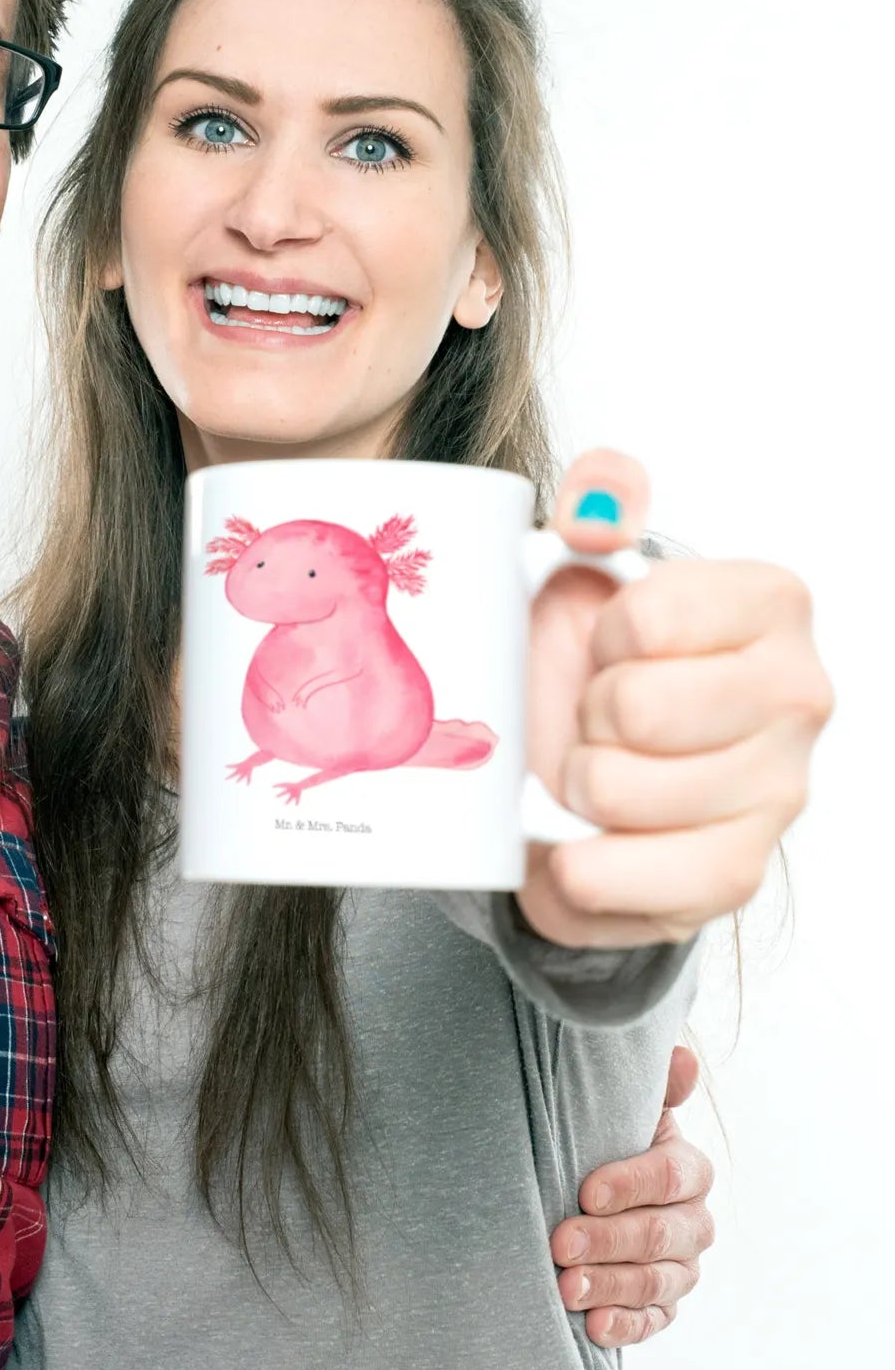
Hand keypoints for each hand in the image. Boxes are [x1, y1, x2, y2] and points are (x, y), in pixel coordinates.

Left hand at [518, 448, 832, 947]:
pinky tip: (584, 841)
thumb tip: (602, 491)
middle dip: (585, 715)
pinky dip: (582, 866)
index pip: (649, 618)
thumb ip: (599, 505)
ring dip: (575, 785)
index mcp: (769, 605)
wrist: (571, 767)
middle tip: (596, 716)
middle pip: (636, 709)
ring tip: (591, 770)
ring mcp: (778, 791)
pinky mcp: (736, 874)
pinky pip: (635, 877)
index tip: (608, 644)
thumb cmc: (587, 662)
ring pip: (619, 791)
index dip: (599, 636)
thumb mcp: (579, 565)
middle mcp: (798, 696)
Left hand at [551, 1044, 715, 1345]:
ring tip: (565, 1288)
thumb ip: (651, 1087)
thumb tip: (682, 1058)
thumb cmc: (599, 1140)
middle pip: (661, 1234)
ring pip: (656, 1282)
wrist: (585, 1189)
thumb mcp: (618, 1110)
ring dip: (610, 1286)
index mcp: (688, 1169)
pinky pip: (653, 1322)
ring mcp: (682, 1268)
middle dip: (609, 1241)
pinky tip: (593, 1327)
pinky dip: (624, 1326)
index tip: (585, 1191)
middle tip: (560, 1244)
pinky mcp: (664, 1306)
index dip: (630, 1184)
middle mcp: (695, 1222)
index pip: (670, 1176)